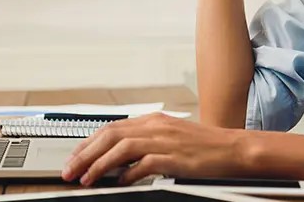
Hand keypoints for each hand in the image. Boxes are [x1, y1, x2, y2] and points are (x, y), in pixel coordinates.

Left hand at [61, 113, 244, 186]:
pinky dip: (128, 173)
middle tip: (70, 170)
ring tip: (86, 179)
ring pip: (120, 148)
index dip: (88, 142)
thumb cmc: (204, 146)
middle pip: (109, 135)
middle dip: (84, 153)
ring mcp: (164, 140)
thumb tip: (119, 159)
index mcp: (152, 120)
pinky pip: (143, 164)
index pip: (111, 127)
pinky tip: (120, 182)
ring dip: (99, 164)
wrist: (233, 149)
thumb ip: (145, 142)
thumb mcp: (170, 137)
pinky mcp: (174, 157)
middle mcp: (155, 126)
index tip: (74, 157)